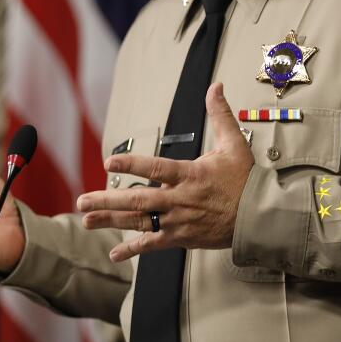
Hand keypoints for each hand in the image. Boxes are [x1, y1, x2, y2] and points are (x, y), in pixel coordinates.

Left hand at [77, 82, 252, 262]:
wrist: (258, 217)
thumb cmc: (245, 180)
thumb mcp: (234, 143)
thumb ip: (220, 115)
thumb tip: (216, 87)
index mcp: (190, 175)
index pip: (156, 168)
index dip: (132, 165)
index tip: (109, 162)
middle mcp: (180, 200)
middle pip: (138, 200)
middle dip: (107, 200)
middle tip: (82, 200)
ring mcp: (179, 221)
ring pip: (140, 222)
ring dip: (111, 221)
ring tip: (86, 219)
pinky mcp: (181, 238)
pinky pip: (154, 245)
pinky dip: (133, 249)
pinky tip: (115, 254)